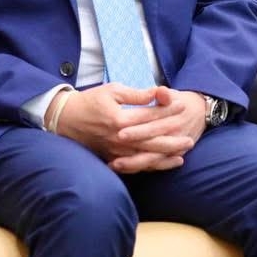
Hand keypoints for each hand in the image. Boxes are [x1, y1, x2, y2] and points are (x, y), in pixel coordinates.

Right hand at [53, 84, 194, 172]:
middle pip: (152, 140)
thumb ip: (136, 94)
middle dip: (172, 140)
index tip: (183, 106)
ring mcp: (116, 151)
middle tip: (190, 138)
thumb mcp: (112, 91)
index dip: (168, 110)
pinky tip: (163, 164)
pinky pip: (135, 165)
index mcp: (120, 119)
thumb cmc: (90, 102)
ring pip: (145, 156)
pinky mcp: (112, 158)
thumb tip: (157, 92)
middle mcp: (119, 138)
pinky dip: (151, 165)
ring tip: (183, 154)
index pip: (150, 116)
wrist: (66, 119)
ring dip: (165, 156)